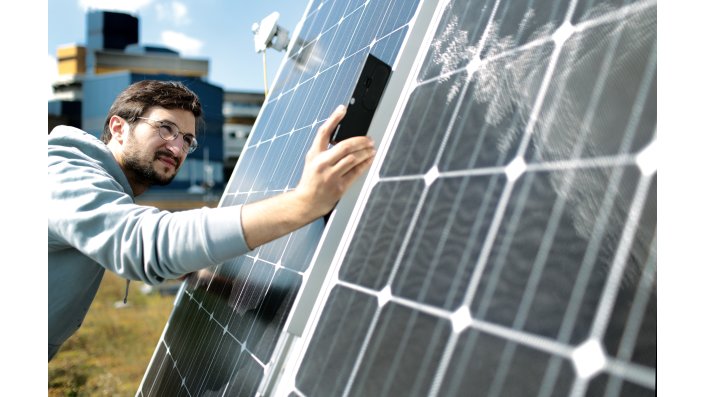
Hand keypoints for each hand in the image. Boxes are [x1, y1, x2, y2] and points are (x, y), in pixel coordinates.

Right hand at [240, 105, 375, 249]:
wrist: (306, 202)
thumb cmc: (310, 180)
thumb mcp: (311, 160)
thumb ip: (324, 148)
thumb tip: (343, 137)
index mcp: (314, 154)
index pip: (323, 132)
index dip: (333, 118)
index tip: (343, 109)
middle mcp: (322, 163)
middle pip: (344, 146)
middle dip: (360, 141)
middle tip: (369, 139)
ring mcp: (331, 175)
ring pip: (353, 159)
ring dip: (365, 152)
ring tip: (372, 148)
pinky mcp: (339, 187)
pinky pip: (356, 172)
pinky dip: (365, 164)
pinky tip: (370, 159)